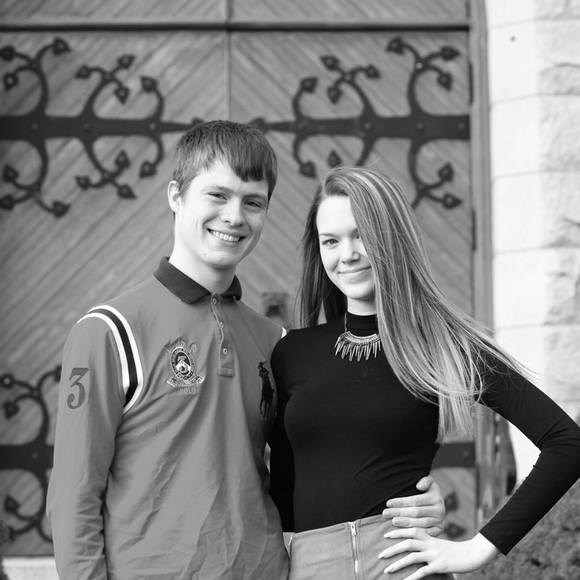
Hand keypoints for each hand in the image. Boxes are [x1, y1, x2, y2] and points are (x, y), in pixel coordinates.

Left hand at [378, 530, 498, 578]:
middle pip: (407, 543)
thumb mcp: (441, 544)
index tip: (386, 535)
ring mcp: (435, 555)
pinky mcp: (440, 566)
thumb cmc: (457, 551)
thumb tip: (419, 547)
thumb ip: (429, 544)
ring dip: (398, 563)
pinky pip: (423, 572)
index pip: (411, 530)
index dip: (397, 532)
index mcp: (430, 537)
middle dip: (392, 549)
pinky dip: (412, 577)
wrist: (474, 553)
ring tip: (386, 570)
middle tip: (380, 555)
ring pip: (412, 557)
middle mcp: (430, 544)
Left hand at [382, 475, 444, 535]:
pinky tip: (403, 533)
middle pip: (416, 512)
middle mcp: (440, 510)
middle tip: (385, 513)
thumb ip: (425, 480)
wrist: (439, 503)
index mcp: (436, 497)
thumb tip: (419, 486)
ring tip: (393, 521)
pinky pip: (426, 534)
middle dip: (399, 512)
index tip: (388, 503)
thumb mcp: (429, 482)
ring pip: (420, 524)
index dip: (401, 502)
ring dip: (405, 523)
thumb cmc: (428, 490)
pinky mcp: (439, 530)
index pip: (415, 501)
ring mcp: (440, 521)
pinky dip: (414, 534)